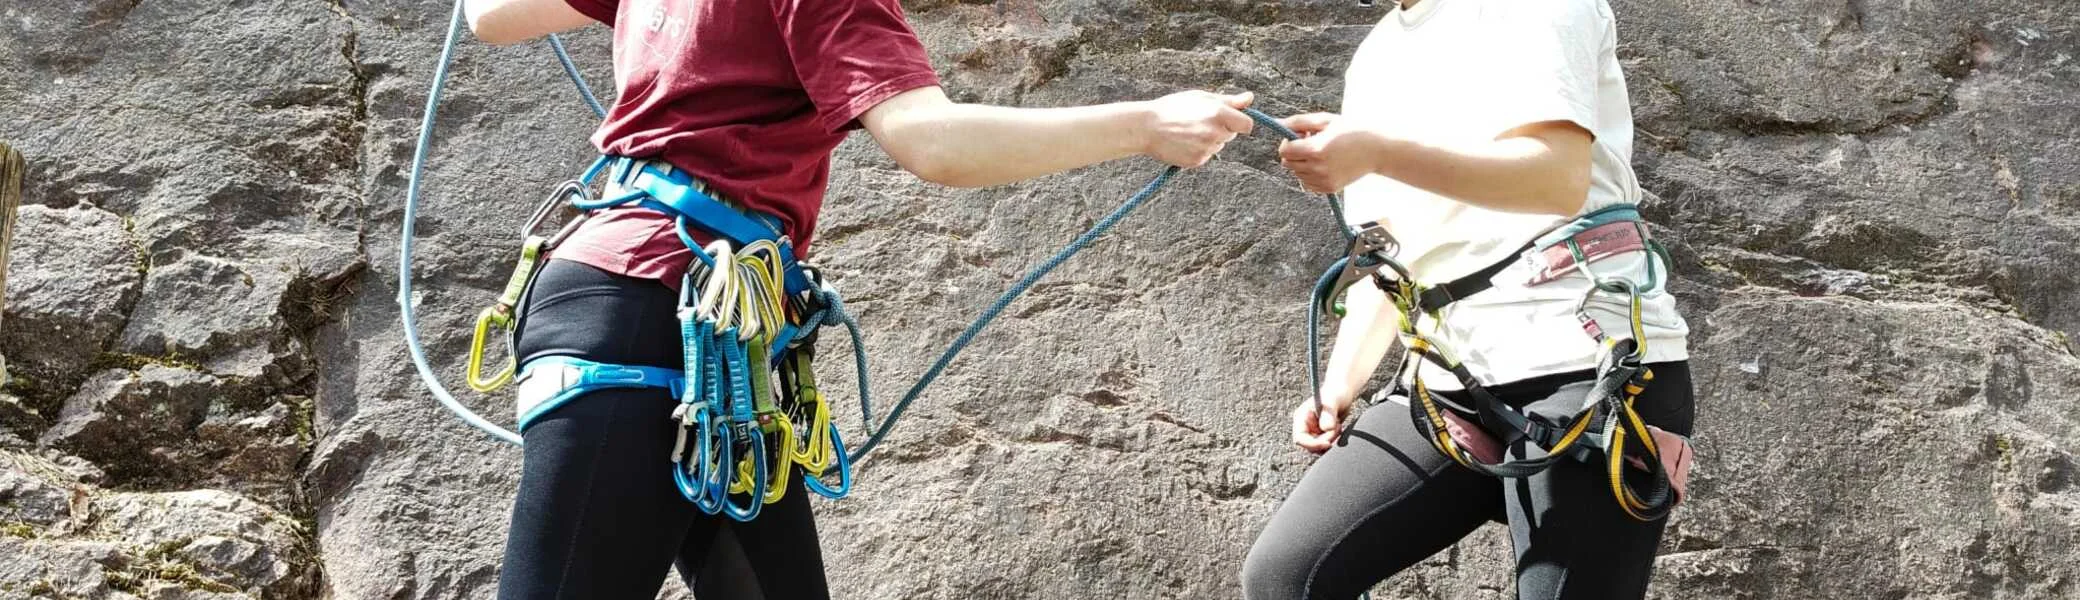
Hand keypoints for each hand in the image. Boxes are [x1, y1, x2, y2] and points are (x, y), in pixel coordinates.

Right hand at [1138, 90, 1255, 167]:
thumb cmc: (1174, 108)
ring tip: (1187, 131)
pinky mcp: (1197, 161)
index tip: (1231, 121)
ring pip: (1218, 145)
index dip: (1240, 123)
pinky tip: (1183, 142)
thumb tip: (1250, 98)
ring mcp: (1206, 148)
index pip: (1247, 125)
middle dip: (1220, 129)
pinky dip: (1197, 151)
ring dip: (1209, 140)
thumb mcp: (1201, 98)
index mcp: (1218, 113)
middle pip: (1231, 135)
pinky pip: (1205, 156)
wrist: (1147, 127)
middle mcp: (1215, 132)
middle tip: (1197, 121)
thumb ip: (1228, 100)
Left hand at [1277, 112, 1385, 193]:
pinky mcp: (1329, 188)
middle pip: (1288, 163)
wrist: (1376, 150)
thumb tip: (1276, 124)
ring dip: (1302, 164)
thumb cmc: (1351, 130)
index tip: (1300, 136)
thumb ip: (1298, 122)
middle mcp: (1317, 167)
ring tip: (1322, 153)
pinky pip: (1307, 183)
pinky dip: (1310, 175)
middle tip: (1311, 143)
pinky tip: (1325, 164)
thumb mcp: (1325, 120)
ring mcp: (1323, 180)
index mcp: (1315, 149)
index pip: (1284, 150)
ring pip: (1297, 174)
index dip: (1288, 142)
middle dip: (1294, 153)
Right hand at [1291, 389, 1354, 453]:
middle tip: (1338, 427)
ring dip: (1331, 441)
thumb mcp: (1333, 401)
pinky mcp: (1321, 436)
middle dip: (1325, 441)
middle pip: (1310, 446)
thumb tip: (1327, 428)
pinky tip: (1339, 429)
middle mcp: (1305, 426)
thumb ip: (1328, 415)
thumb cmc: (1335, 393)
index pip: (1300, 438)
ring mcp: (1313, 432)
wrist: (1342, 393)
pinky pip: (1325, 446)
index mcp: (1301, 417)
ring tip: (1338, 425)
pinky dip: (1334, 442)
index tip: (1328, 443)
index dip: (1312, 444)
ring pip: (1318, 448)